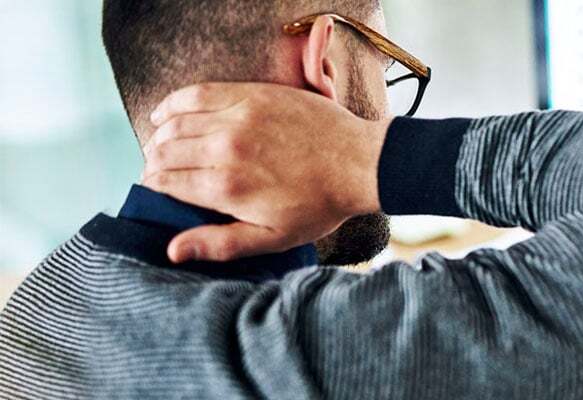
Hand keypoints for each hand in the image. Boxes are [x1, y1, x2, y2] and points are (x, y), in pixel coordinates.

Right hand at [142, 83, 389, 262]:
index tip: (157, 191)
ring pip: (175, 123)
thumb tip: (172, 250)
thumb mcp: (272, 237)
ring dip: (160, 136)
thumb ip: (220, 244)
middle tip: (160, 172)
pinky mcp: (251, 94)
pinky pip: (198, 93)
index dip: (153, 188)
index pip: (165, 183)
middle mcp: (225, 148)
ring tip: (161, 147)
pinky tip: (165, 114)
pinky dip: (174, 103)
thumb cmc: (319, 206)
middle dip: (153, 164)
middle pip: (164, 151)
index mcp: (226, 187)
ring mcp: (238, 117)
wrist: (359, 163)